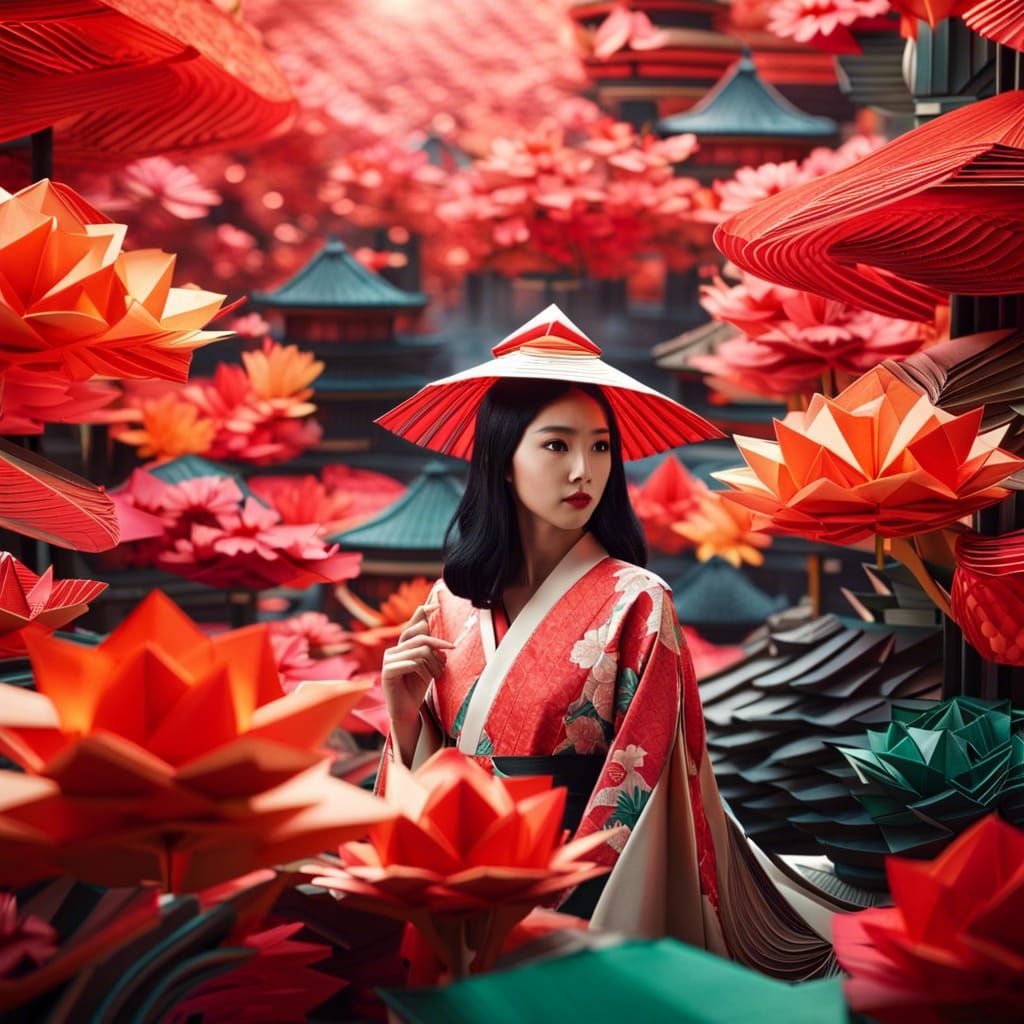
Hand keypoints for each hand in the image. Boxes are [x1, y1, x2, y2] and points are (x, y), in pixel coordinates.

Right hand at [381, 601, 453, 726]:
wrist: (407, 710)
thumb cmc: (417, 686)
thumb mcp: (429, 665)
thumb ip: (432, 651)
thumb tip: (443, 640)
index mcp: (403, 646)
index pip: (413, 625)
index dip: (423, 613)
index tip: (436, 605)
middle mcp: (394, 650)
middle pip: (420, 636)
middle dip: (438, 642)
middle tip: (452, 648)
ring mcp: (389, 660)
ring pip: (419, 651)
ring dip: (434, 662)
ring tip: (438, 674)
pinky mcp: (388, 672)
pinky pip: (410, 663)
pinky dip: (423, 669)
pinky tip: (428, 677)